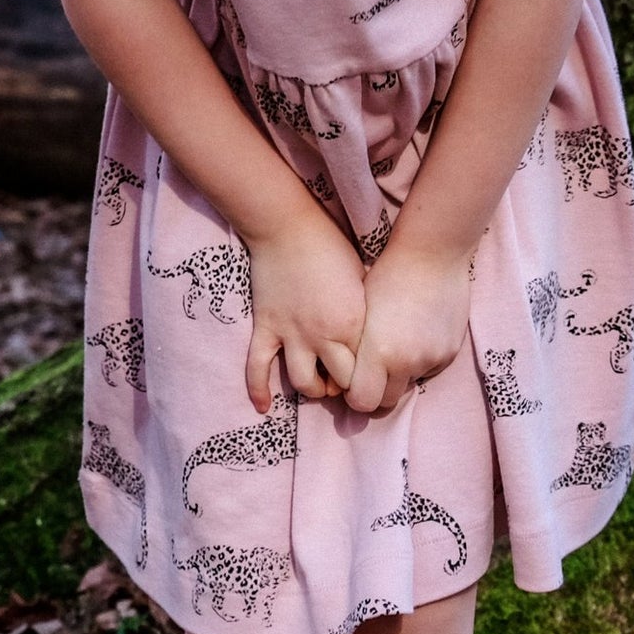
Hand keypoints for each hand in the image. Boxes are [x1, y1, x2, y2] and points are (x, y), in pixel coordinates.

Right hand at [245, 207, 366, 411]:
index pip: (364, 370)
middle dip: (343, 388)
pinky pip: (258, 368)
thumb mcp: (362, 280)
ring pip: (303, 383)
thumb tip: (375, 335)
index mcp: (352, 324)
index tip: (367, 374)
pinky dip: (259, 391)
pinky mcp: (266, 328)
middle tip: (343, 381)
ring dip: (312, 389)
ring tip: (317, 383)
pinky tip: (263, 407)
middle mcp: (323, 336)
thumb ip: (366, 313)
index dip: (367, 376)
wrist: (289, 226)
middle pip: (338, 384)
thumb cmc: (332, 247)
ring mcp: (292, 334)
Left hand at [345, 242, 471, 414]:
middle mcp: (406, 361)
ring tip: (396, 342)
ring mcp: (431, 359)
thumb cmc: (387, 275)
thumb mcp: (359, 312)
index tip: (352, 381)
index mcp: (377, 351)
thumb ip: (354, 351)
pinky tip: (416, 334)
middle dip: (376, 391)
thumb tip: (345, 381)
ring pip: (408, 384)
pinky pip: (428, 370)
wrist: (432, 253)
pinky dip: (420, 361)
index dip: (354, 395)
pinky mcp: (449, 353)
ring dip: (400, 374)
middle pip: (385, 402)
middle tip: (372, 370)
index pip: (361, 401)